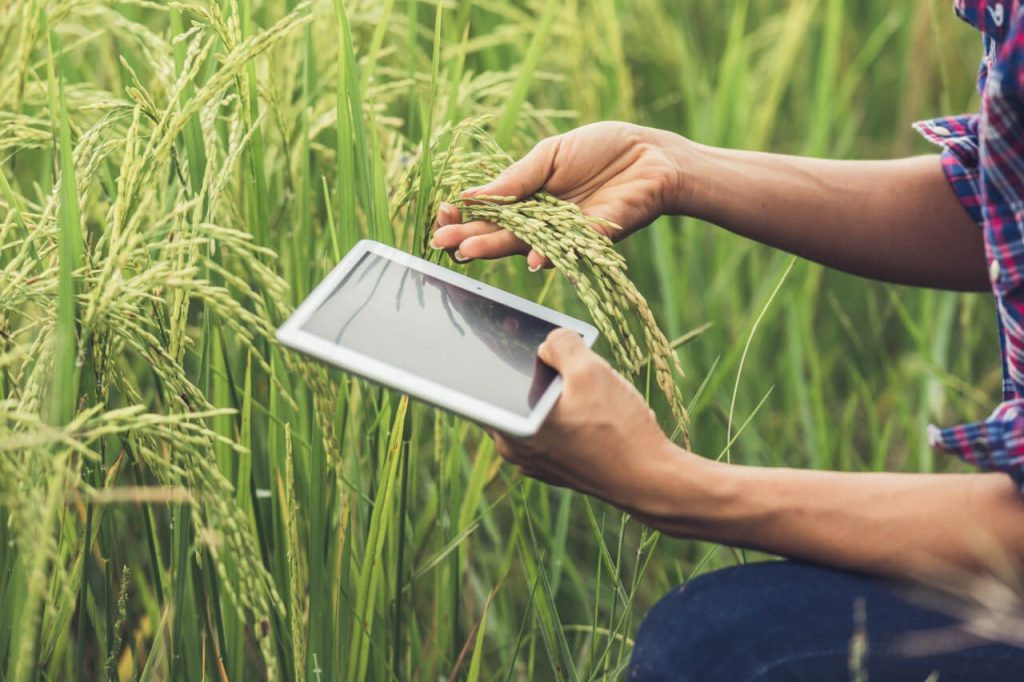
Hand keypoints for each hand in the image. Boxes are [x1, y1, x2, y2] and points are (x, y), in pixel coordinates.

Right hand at [432, 122, 686, 268]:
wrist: (652, 156)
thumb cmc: (603, 149)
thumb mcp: (550, 155)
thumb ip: (516, 178)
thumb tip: (470, 195)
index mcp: (529, 198)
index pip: (488, 213)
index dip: (465, 215)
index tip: (444, 213)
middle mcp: (543, 222)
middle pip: (500, 234)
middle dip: (469, 237)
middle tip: (441, 241)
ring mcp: (566, 235)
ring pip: (526, 246)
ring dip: (497, 249)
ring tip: (469, 250)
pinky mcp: (594, 241)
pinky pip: (569, 250)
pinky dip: (551, 255)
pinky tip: (532, 258)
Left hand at [492, 328, 690, 511]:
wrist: (650, 479)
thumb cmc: (618, 429)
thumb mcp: (591, 371)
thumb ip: (561, 344)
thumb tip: (548, 342)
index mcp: (510, 427)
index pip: (488, 381)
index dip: (503, 353)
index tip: (515, 334)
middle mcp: (514, 449)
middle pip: (518, 393)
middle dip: (540, 373)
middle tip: (567, 359)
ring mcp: (535, 462)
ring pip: (540, 411)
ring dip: (560, 395)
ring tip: (592, 390)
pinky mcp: (557, 469)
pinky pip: (556, 430)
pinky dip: (570, 416)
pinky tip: (598, 411)